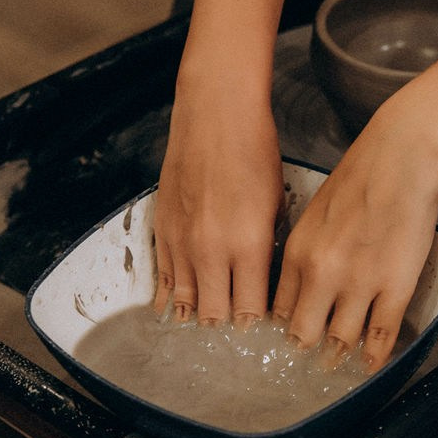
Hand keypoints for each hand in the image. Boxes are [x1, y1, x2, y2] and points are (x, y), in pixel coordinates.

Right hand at [153, 85, 283, 324]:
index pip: (250, 308)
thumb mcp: (276, 204)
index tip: (260, 322)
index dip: (255, 320)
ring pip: (183, 299)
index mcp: (248, 245)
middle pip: (213, 312)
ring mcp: (181, 240)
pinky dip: (168, 293)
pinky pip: (162, 274)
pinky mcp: (161, 228)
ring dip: (195, 311)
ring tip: (204, 319)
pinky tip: (172, 305)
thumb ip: (265, 248)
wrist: (215, 116)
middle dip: (225, 321)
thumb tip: (261, 281)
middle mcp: (211, 249)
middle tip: (233, 322)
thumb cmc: (253, 151)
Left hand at [271, 93, 437, 368]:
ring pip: (341, 339)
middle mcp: (321, 274)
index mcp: (297, 252)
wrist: (402, 157)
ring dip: (337, 358)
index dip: (282, 331)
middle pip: (303, 333)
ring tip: (336, 368)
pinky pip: (380, 334)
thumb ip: (306, 249)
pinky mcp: (395, 287)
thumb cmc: (361, 175)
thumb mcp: (315, 212)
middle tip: (305, 366)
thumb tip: (303, 280)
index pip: (280, 308)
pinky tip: (370, 366)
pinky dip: (373, 356)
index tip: (285, 343)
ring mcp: (359, 284)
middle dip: (304, 353)